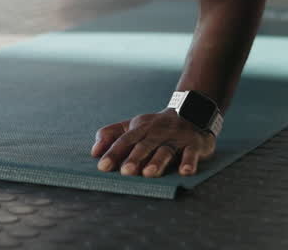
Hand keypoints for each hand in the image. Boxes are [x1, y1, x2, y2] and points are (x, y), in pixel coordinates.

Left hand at [92, 109, 216, 177]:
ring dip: (157, 162)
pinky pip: (191, 153)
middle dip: (134, 158)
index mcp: (140, 128)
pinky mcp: (193, 144)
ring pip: (165, 150)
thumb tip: (93, 152)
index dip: (113, 153)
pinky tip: (185, 172)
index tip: (102, 167)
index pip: (124, 140)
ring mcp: (176, 138)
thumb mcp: (132, 126)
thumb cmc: (155, 127)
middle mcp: (157, 133)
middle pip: (144, 145)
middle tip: (126, 172)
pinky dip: (189, 162)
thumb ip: (111, 135)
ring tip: (149, 173)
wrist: (191, 112)